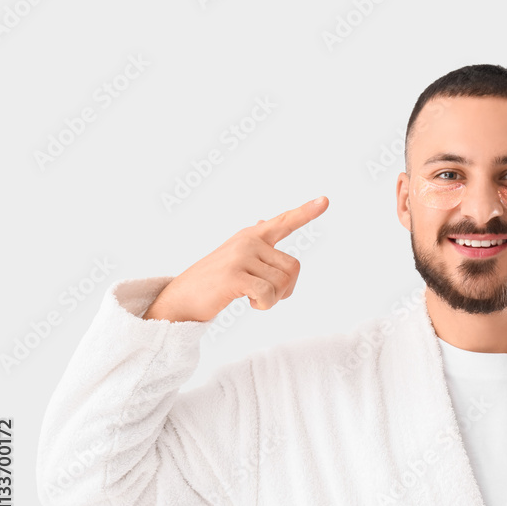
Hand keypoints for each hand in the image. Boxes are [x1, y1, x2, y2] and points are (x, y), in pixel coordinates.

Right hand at [143, 197, 328, 321]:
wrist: (181, 299)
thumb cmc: (213, 281)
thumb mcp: (235, 256)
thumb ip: (254, 242)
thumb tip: (264, 220)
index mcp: (252, 236)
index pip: (284, 222)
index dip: (306, 212)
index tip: (325, 200)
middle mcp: (248, 241)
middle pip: (293, 268)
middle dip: (285, 289)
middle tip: (263, 294)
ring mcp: (241, 256)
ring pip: (282, 283)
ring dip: (272, 299)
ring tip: (250, 297)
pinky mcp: (235, 275)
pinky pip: (269, 294)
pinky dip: (264, 305)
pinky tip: (250, 303)